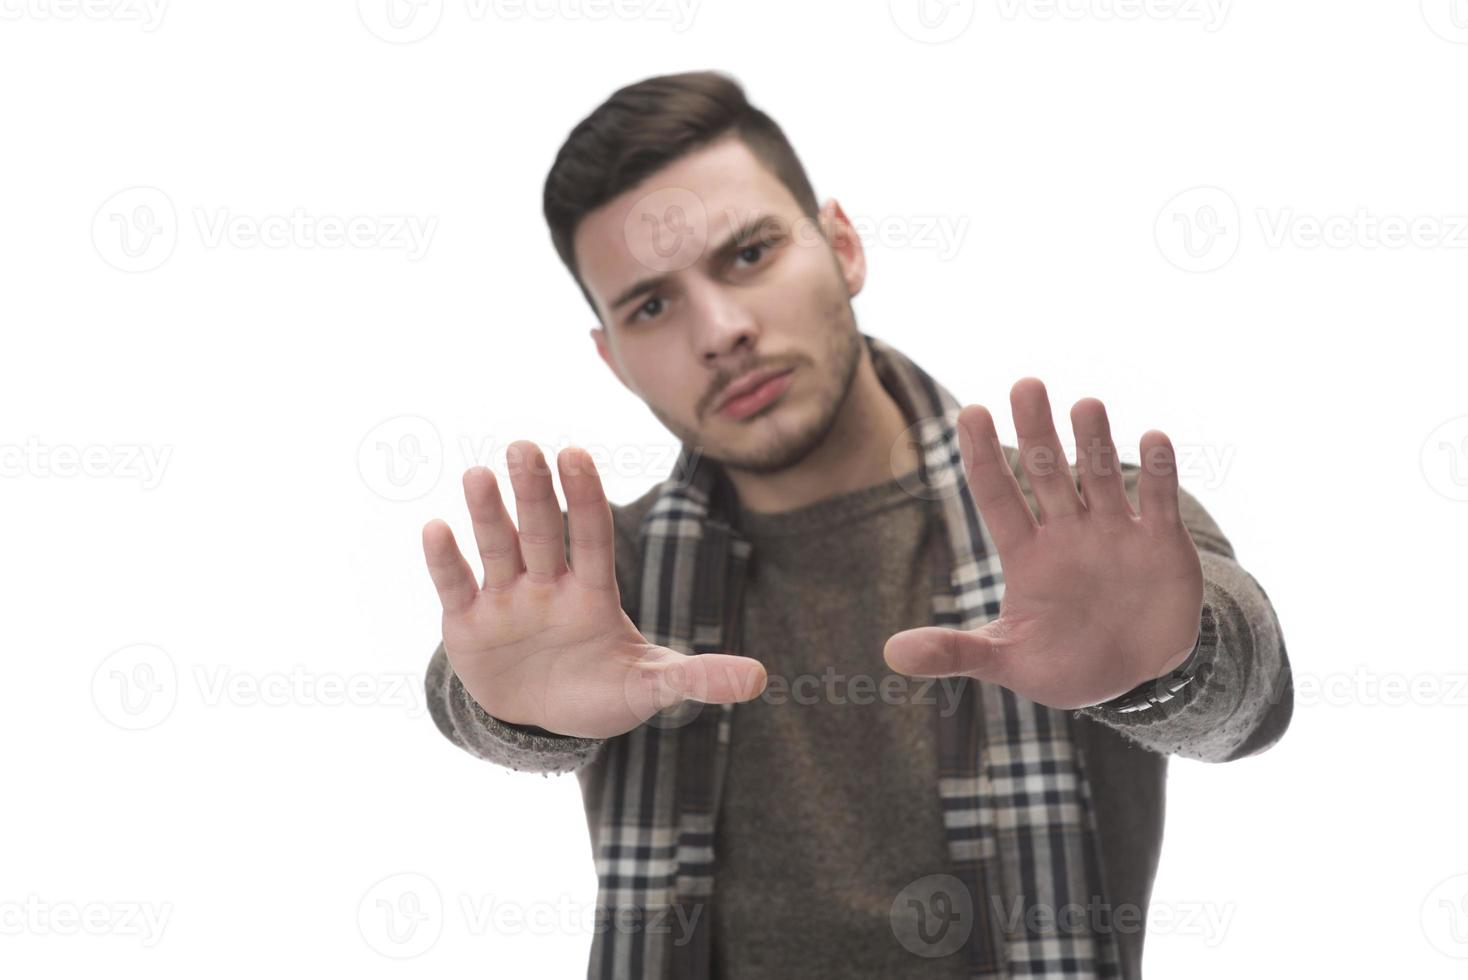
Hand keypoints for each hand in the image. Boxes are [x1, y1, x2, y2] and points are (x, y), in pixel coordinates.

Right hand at [422, 441, 767, 738]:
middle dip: (534, 492)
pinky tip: (434, 528)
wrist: (542, 722)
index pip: (591, 537)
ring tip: (478, 473)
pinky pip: (455, 586)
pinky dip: (444, 561)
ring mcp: (505, 601)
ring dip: (488, 514)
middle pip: (542, 532)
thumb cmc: (601, 691)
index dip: (583, 498)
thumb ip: (698, 678)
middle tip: (524, 446)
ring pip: (498, 548)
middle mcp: (547, 584)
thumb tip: (762, 679)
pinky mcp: (467, 625)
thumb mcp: (650, 687)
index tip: (575, 454)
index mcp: (592, 591)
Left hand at [882, 379, 1203, 709]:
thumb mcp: (1007, 662)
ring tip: (1085, 405)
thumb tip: (890, 654)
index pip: (998, 494)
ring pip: (1100, 476)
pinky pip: (1158, 500)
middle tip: (1025, 384)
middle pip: (1047, 472)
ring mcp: (1114, 532)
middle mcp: (1067, 532)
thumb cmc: (1064, 665)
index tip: (970, 412)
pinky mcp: (1160, 543)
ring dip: (1094, 442)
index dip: (984, 456)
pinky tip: (1154, 437)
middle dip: (1036, 431)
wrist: (1136, 680)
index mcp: (1025, 554)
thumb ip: (955, 652)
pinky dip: (1159, 471)